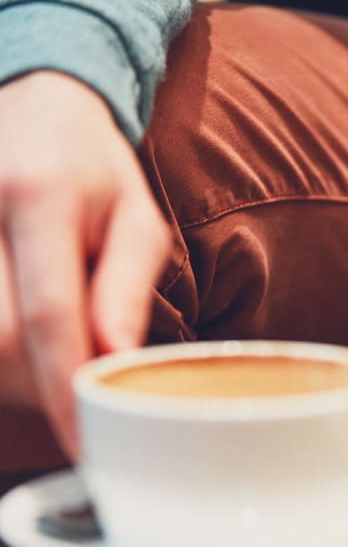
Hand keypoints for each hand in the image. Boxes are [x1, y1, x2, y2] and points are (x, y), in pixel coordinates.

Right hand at [0, 71, 170, 456]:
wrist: (29, 105)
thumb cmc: (93, 172)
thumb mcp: (137, 219)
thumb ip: (127, 288)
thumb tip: (114, 360)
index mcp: (39, 198)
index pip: (47, 315)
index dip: (64, 389)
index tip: (85, 441)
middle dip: (40, 389)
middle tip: (81, 399)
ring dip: (12, 379)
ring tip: (54, 365)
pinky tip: (21, 350)